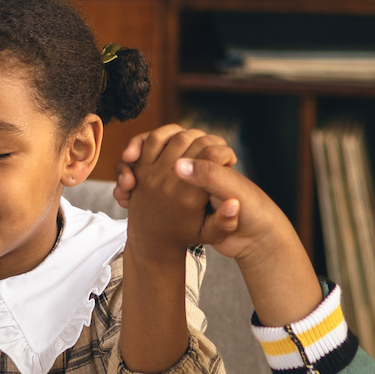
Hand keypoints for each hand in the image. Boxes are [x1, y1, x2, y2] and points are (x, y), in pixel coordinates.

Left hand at [123, 124, 237, 255]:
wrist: (152, 240)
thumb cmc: (185, 234)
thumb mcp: (210, 234)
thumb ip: (226, 221)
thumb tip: (235, 202)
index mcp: (188, 197)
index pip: (210, 158)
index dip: (224, 152)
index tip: (229, 159)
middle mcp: (168, 182)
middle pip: (192, 143)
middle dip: (210, 140)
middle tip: (217, 149)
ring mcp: (151, 174)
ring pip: (174, 137)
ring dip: (191, 134)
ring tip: (200, 143)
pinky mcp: (140, 168)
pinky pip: (152, 140)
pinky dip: (167, 133)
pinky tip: (179, 139)